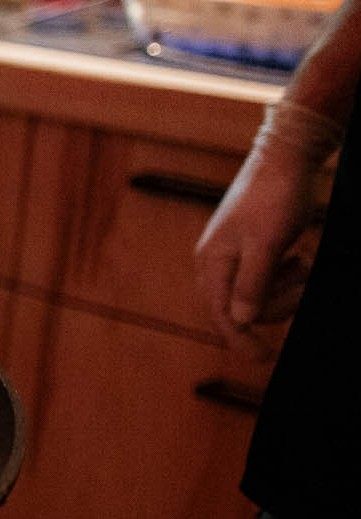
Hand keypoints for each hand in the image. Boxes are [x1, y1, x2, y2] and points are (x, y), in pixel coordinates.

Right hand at [194, 98, 338, 353]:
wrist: (286, 158)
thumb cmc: (275, 197)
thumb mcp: (267, 244)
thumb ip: (252, 284)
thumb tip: (240, 322)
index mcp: (213, 262)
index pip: (221, 314)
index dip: (240, 340)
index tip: (264, 360)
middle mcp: (216, 263)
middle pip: (243, 309)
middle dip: (279, 304)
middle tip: (304, 283)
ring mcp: (233, 257)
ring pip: (259, 296)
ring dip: (287, 288)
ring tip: (303, 263)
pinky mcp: (250, 251)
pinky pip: (266, 281)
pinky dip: (287, 277)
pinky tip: (298, 257)